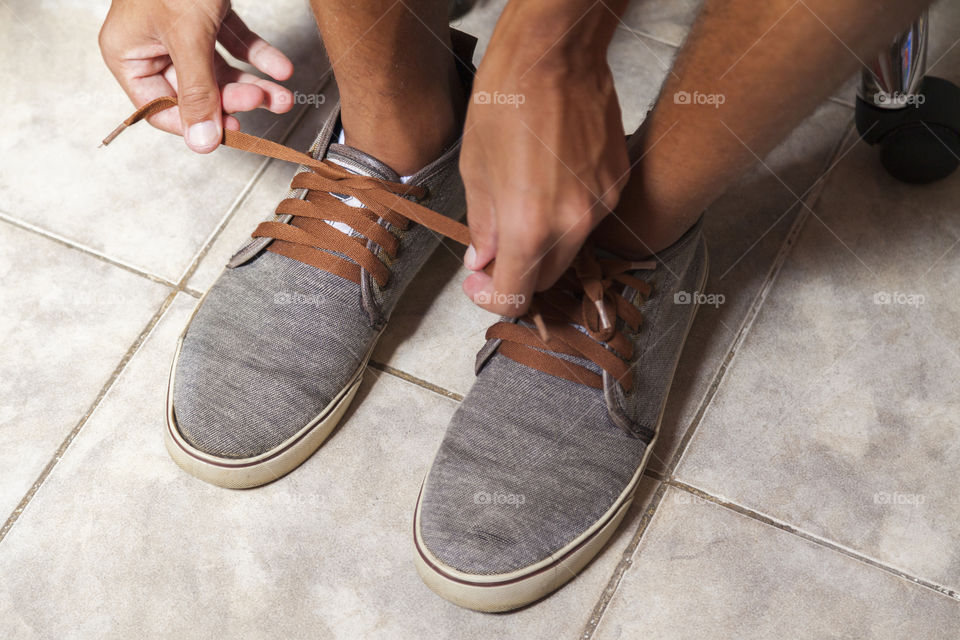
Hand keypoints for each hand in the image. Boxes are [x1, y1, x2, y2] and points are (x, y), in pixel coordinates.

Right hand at [99, 0, 293, 152]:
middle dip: (234, 98)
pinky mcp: (205, 15)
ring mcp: (179, 30)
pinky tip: (280, 67)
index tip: (229, 132)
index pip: (159, 107)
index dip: (196, 122)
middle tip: (262, 100)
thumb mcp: (187, 36)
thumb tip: (203, 141)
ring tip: (282, 93)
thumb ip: (197, 91)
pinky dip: (257, 55)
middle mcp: (150, 43)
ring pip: (219, 71)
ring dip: (253, 83)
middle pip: (195, 90)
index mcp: (127, 52)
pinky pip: (232, 45)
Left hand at [459, 4, 628, 316]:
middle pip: (546, 279)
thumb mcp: (475, 168)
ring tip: (521, 208)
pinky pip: (588, 218)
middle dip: (517, 273)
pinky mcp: (617, 183)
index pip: (515, 294)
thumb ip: (482, 226)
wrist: (555, 53)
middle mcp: (573, 224)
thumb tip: (484, 260)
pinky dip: (566, 216)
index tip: (479, 281)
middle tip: (492, 252)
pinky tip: (549, 183)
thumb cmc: (507, 100)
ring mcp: (601, 204)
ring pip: (570, 250)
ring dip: (543, 245)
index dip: (491, 296)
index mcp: (530, 226)